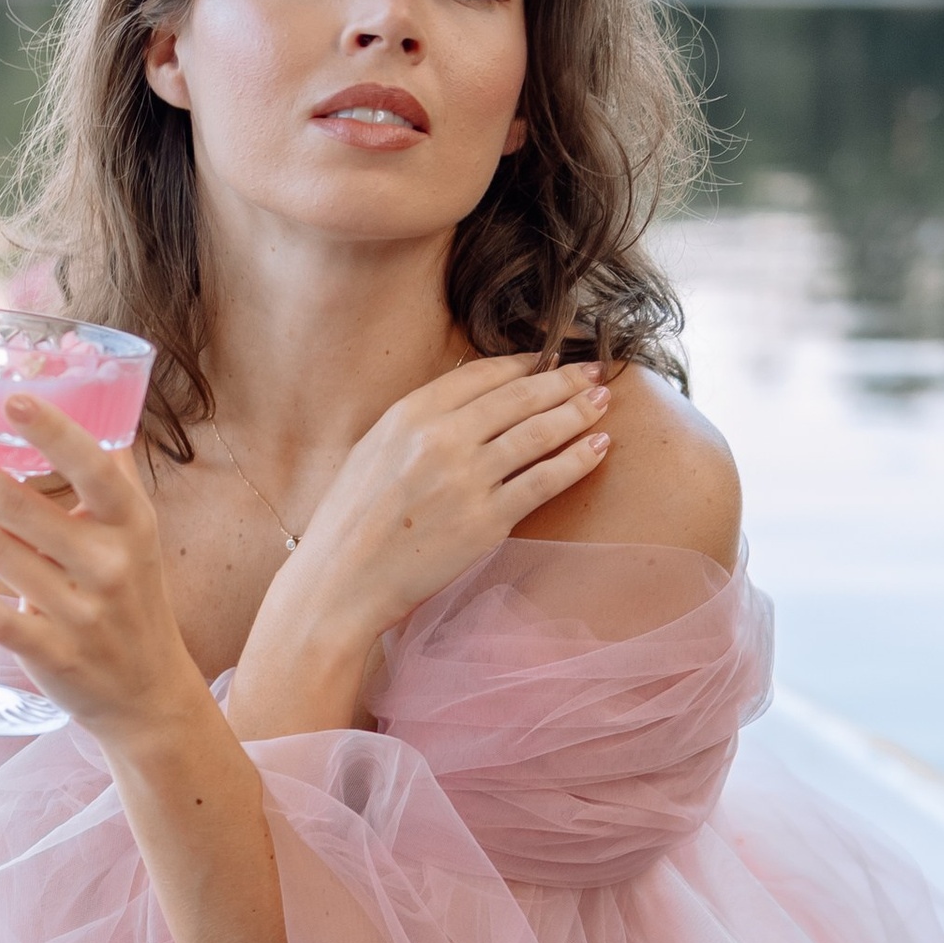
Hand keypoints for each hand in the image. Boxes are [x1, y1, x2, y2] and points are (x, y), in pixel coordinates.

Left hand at [0, 400, 199, 748]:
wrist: (147, 691)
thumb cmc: (129, 593)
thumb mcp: (134, 533)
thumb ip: (105, 472)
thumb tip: (73, 389)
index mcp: (131, 524)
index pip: (95, 467)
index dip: (53, 431)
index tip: (10, 396)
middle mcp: (110, 565)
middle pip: (19, 504)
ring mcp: (81, 613)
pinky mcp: (52, 654)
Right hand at [278, 351, 613, 648]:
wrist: (339, 583)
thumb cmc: (352, 521)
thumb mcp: (373, 449)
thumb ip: (418, 421)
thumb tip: (468, 392)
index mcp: (409, 414)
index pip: (483, 374)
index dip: (524, 364)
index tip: (550, 360)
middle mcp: (441, 438)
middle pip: (519, 397)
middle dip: (563, 381)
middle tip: (594, 373)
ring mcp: (466, 480)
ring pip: (538, 433)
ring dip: (578, 413)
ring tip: (604, 403)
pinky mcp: (485, 521)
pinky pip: (544, 481)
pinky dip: (577, 460)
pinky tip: (598, 447)